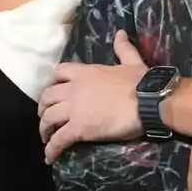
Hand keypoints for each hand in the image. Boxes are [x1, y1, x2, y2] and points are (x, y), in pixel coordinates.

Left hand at [39, 31, 148, 162]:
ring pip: (48, 118)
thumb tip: (121, 33)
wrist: (148, 102)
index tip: (52, 92)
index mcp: (84, 72)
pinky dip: (51, 149)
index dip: (51, 83)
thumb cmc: (141, 83)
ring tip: (46, 138)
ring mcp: (74, 109)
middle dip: (43, 108)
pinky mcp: (78, 128)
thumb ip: (123, 48)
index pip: (58, 72)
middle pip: (47, 97)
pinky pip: (59, 140)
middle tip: (46, 118)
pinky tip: (49, 157)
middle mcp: (73, 89)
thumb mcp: (131, 61)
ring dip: (44, 129)